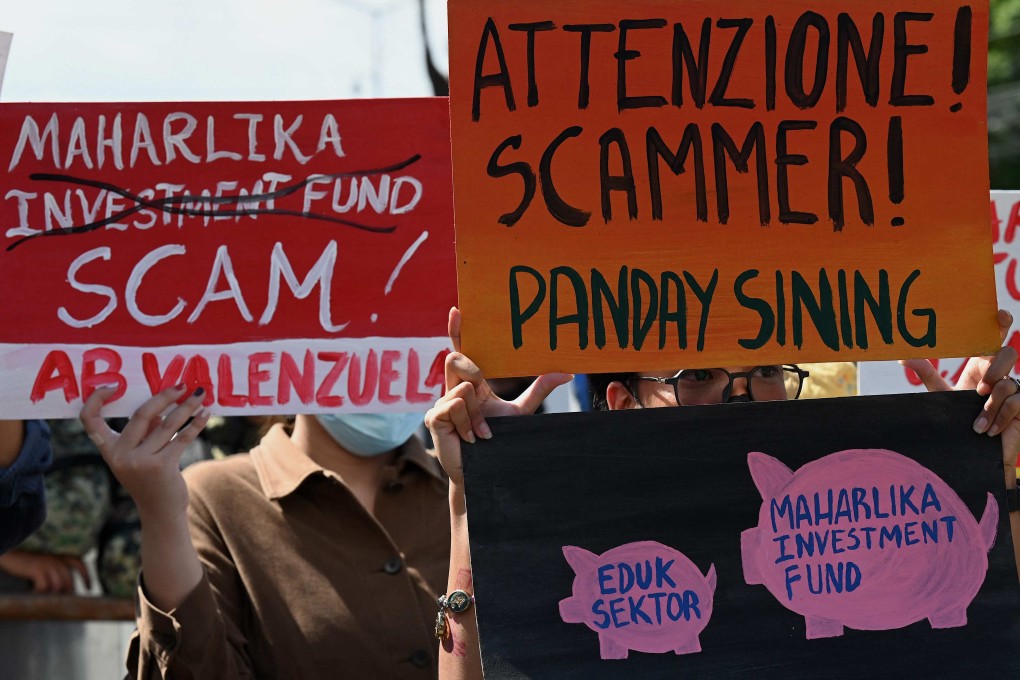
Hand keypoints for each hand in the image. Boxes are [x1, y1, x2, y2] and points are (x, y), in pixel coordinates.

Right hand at [0, 550, 89, 593]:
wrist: (12, 555)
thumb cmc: (29, 563)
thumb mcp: (47, 564)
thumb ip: (56, 572)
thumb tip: (65, 591)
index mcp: (61, 557)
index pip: (80, 563)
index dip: (87, 576)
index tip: (90, 588)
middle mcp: (56, 559)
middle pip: (69, 580)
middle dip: (67, 592)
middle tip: (63, 602)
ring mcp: (47, 564)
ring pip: (57, 585)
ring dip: (52, 595)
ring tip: (46, 599)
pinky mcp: (37, 570)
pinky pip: (44, 586)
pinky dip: (40, 593)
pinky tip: (34, 594)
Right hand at [80, 385, 209, 524]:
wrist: (160, 512)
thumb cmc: (151, 478)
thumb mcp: (140, 454)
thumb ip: (147, 429)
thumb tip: (164, 401)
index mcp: (109, 450)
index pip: (90, 421)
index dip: (95, 400)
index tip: (113, 385)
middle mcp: (120, 455)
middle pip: (141, 414)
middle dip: (164, 396)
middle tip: (182, 385)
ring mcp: (139, 462)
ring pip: (167, 424)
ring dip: (187, 406)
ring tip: (201, 394)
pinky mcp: (161, 466)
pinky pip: (181, 437)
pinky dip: (196, 424)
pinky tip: (206, 413)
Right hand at [425, 308, 571, 485]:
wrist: (487, 472)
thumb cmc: (500, 441)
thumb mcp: (520, 411)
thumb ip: (539, 389)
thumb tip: (567, 372)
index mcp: (471, 381)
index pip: (462, 349)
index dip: (458, 330)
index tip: (458, 309)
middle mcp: (454, 388)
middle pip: (455, 359)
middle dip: (472, 371)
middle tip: (481, 387)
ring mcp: (441, 403)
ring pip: (461, 389)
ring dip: (477, 414)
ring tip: (482, 433)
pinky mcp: (433, 418)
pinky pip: (455, 406)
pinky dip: (469, 423)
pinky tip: (471, 439)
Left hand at [902, 309, 1019, 476]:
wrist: (971, 448)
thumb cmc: (957, 417)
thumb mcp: (940, 392)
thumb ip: (925, 373)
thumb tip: (902, 357)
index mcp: (981, 364)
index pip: (994, 337)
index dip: (1000, 323)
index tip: (998, 315)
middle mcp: (1000, 373)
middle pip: (1008, 353)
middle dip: (995, 368)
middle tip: (980, 388)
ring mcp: (1014, 389)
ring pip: (1009, 382)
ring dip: (990, 405)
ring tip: (977, 422)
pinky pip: (1015, 402)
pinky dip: (998, 417)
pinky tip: (988, 431)